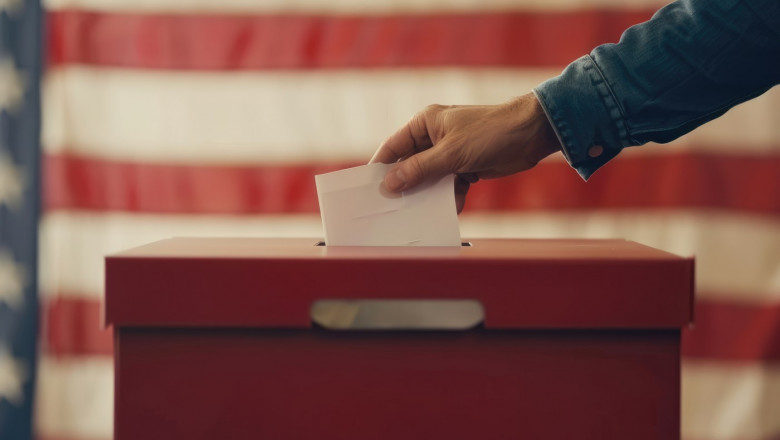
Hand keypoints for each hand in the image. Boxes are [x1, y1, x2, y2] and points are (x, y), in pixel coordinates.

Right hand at [370, 93, 560, 212]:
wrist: (532, 134)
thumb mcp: (450, 153)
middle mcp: (434, 137)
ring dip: (430, 194)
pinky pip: (449, 186)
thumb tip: (390, 184)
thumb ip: (419, 169)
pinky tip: (454, 206)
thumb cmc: (491, 132)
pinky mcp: (465, 167)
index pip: (393, 147)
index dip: (380, 167)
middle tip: (393, 207)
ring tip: (422, 212)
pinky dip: (451, 197)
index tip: (369, 189)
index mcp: (424, 124)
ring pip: (429, 179)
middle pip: (410, 165)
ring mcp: (449, 153)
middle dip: (406, 186)